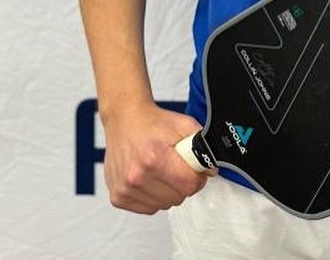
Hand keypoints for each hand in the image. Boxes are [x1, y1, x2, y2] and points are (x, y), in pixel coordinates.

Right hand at [102, 101, 216, 213]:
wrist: (125, 119)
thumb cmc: (153, 122)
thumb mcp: (184, 125)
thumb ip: (202, 147)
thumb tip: (211, 170)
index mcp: (154, 156)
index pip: (189, 185)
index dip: (197, 177)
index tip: (194, 169)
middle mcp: (137, 175)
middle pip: (178, 197)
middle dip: (183, 184)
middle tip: (176, 167)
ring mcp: (125, 188)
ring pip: (164, 205)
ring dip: (168, 191)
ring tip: (161, 170)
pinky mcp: (118, 197)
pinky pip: (149, 208)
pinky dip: (154, 197)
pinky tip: (149, 178)